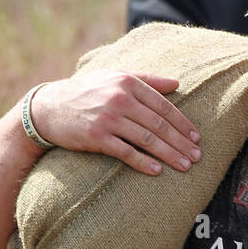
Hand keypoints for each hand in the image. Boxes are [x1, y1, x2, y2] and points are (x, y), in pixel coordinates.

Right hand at [28, 71, 200, 174]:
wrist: (50, 107)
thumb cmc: (88, 92)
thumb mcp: (115, 77)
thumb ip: (147, 79)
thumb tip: (177, 82)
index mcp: (127, 82)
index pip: (163, 105)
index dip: (182, 123)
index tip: (196, 137)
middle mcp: (119, 98)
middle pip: (158, 124)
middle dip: (180, 142)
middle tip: (197, 156)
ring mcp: (107, 119)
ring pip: (146, 139)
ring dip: (169, 155)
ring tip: (185, 166)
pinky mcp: (96, 137)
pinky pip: (126, 152)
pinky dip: (143, 162)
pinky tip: (157, 171)